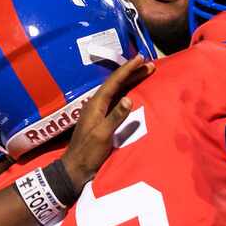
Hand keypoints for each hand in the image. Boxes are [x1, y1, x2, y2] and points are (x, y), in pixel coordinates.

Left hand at [62, 55, 154, 191]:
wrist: (76, 167)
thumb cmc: (88, 152)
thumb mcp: (102, 135)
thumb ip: (115, 117)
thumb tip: (129, 99)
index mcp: (96, 104)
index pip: (114, 82)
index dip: (128, 69)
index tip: (140, 58)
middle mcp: (97, 103)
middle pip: (117, 83)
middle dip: (133, 72)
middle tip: (149, 65)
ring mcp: (99, 111)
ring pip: (118, 90)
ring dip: (131, 81)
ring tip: (145, 73)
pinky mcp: (103, 118)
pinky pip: (117, 99)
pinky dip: (128, 92)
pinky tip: (134, 91)